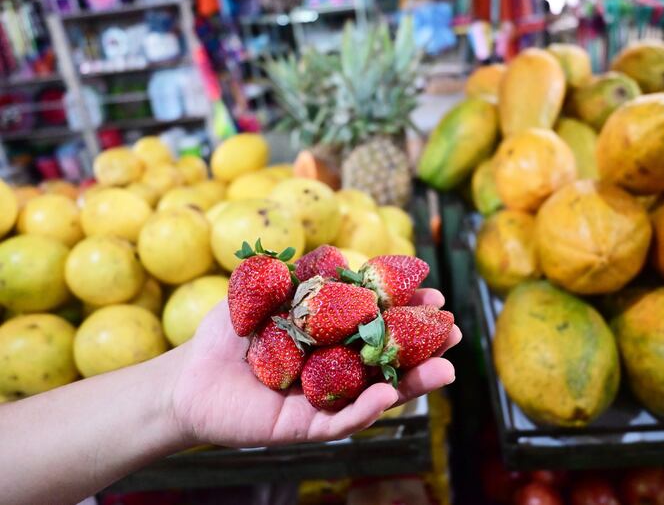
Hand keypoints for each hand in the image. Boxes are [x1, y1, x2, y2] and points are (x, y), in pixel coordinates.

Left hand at [167, 289, 460, 447]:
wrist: (188, 376)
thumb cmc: (227, 333)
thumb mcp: (265, 294)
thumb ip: (302, 278)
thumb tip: (343, 256)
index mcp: (331, 339)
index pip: (378, 325)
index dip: (406, 312)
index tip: (434, 295)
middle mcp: (335, 370)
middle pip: (387, 361)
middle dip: (423, 347)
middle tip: (454, 331)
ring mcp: (324, 400)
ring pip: (375, 395)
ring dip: (411, 384)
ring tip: (445, 369)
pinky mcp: (304, 427)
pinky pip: (341, 421)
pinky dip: (366, 410)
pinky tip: (389, 394)